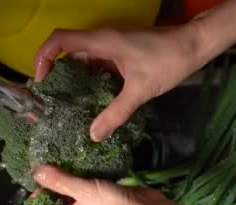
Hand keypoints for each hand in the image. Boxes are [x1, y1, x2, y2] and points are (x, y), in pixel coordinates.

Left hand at [30, 164, 235, 204]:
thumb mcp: (86, 193)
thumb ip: (61, 181)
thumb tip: (35, 171)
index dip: (34, 199)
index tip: (38, 177)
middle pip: (53, 200)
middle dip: (49, 181)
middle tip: (47, 156)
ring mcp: (89, 204)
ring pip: (70, 189)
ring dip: (66, 174)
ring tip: (60, 152)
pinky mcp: (102, 193)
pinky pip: (85, 182)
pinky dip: (82, 171)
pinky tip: (80, 155)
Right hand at [34, 24, 210, 141]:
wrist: (194, 46)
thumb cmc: (168, 61)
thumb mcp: (139, 91)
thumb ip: (115, 114)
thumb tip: (93, 135)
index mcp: (101, 41)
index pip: (58, 40)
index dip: (43, 57)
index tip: (41, 81)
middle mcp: (102, 40)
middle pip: (67, 52)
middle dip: (56, 74)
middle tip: (52, 100)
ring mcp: (112, 45)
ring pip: (83, 59)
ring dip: (75, 79)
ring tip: (69, 105)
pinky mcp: (121, 52)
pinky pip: (98, 64)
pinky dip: (92, 79)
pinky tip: (94, 100)